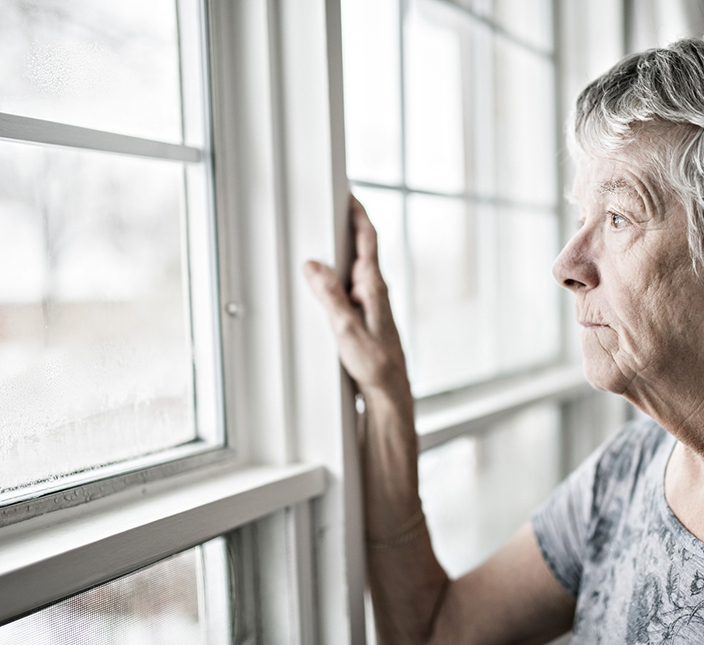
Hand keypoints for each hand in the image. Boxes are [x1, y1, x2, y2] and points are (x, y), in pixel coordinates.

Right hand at [303, 196, 409, 396]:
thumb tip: (314, 266)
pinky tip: (323, 284)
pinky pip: (348, 288)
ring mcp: (370, 304)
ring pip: (352, 269)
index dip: (358, 214)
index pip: (368, 240)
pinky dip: (336, 278)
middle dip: (345, 227)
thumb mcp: (346, 330)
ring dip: (339, 254)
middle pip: (360, 249)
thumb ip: (330, 297)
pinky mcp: (364, 317)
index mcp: (374, 288)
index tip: (348, 193)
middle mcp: (374, 291)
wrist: (389, 392)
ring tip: (319, 240)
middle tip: (328, 208)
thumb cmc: (377, 365)